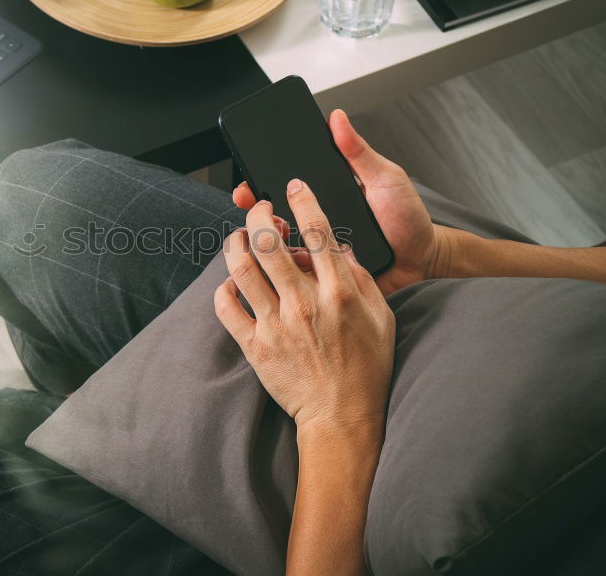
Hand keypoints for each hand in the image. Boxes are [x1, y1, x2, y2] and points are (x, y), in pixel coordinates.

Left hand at [215, 178, 394, 432]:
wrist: (341, 416)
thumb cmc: (366, 368)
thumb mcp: (381, 317)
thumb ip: (360, 278)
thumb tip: (339, 249)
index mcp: (338, 292)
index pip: (317, 232)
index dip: (303, 201)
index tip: (294, 187)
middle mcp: (304, 304)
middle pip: (269, 243)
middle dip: (259, 215)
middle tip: (259, 209)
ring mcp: (276, 324)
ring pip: (242, 269)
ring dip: (235, 244)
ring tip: (238, 237)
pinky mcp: (255, 345)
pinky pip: (227, 307)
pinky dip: (224, 288)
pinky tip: (232, 282)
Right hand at [232, 110, 448, 294]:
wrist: (424, 260)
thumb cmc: (407, 218)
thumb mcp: (385, 178)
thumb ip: (359, 152)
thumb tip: (337, 117)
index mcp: (325, 198)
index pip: (284, 189)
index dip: (261, 184)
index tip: (249, 183)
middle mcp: (317, 224)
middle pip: (273, 219)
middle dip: (256, 214)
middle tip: (254, 207)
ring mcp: (319, 252)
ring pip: (280, 249)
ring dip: (270, 241)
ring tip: (276, 233)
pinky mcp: (326, 278)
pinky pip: (300, 276)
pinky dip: (290, 271)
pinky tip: (292, 263)